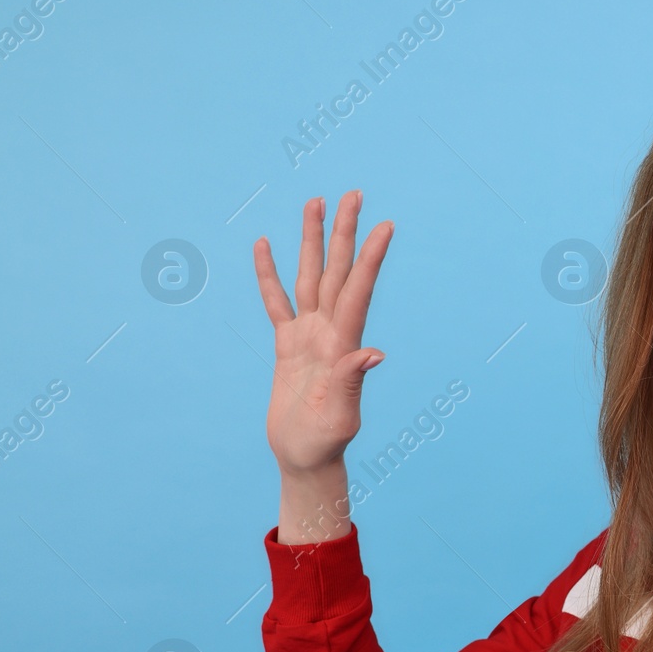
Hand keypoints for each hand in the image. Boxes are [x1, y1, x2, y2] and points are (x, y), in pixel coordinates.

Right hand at [254, 190, 393, 474]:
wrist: (306, 458)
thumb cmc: (325, 442)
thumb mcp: (340, 416)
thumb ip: (351, 381)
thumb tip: (374, 354)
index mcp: (344, 344)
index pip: (359, 290)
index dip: (371, 258)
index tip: (386, 224)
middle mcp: (330, 332)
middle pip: (338, 271)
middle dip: (345, 232)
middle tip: (354, 193)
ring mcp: (309, 335)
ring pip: (310, 276)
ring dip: (313, 240)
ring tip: (316, 202)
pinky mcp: (287, 345)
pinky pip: (276, 301)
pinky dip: (270, 273)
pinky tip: (266, 244)